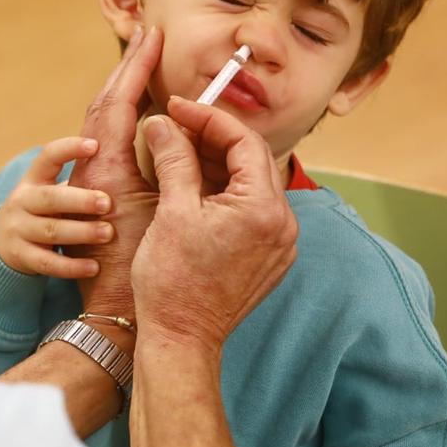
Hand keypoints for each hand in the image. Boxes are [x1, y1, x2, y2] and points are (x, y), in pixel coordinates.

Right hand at [0, 137, 113, 278]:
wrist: (3, 243)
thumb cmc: (45, 212)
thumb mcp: (53, 191)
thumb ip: (80, 180)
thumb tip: (124, 160)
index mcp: (34, 179)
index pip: (48, 157)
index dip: (69, 149)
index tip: (95, 146)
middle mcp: (22, 201)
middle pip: (50, 198)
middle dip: (80, 200)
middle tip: (108, 202)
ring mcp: (18, 229)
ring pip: (51, 230)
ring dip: (81, 232)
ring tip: (108, 233)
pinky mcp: (21, 256)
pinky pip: (47, 263)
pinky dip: (71, 266)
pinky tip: (94, 267)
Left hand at [66, 26, 162, 315]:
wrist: (112, 317)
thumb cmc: (138, 272)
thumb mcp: (162, 213)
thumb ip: (168, 163)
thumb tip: (169, 121)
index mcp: (104, 166)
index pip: (118, 102)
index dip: (136, 67)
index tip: (152, 35)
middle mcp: (91, 167)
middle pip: (106, 104)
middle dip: (128, 68)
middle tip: (146, 35)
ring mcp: (93, 180)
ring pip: (105, 122)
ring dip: (125, 90)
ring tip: (144, 61)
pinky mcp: (101, 192)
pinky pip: (112, 141)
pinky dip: (127, 117)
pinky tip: (144, 112)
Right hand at [132, 97, 298, 351]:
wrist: (181, 339)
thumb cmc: (173, 281)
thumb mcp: (171, 210)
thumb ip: (174, 158)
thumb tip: (163, 122)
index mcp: (263, 208)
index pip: (243, 141)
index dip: (208, 118)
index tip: (176, 108)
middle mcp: (283, 224)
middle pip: (252, 159)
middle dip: (213, 137)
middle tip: (175, 126)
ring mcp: (279, 243)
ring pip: (252, 183)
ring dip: (217, 162)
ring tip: (178, 152)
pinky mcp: (268, 257)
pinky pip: (251, 209)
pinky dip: (224, 189)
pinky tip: (192, 184)